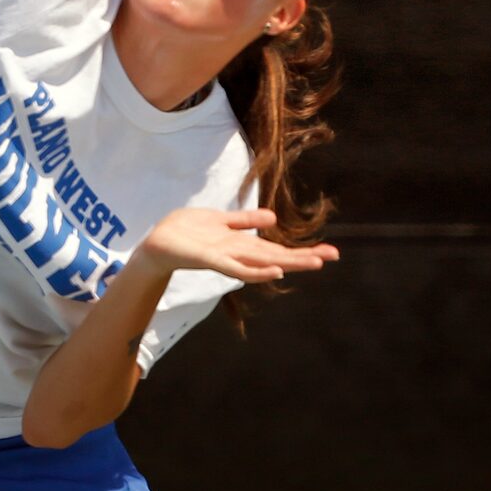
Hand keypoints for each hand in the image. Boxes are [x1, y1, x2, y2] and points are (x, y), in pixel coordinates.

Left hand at [138, 207, 339, 284]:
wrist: (157, 243)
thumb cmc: (187, 232)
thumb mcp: (219, 219)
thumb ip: (244, 220)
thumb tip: (273, 219)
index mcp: (242, 244)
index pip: (277, 248)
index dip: (302, 250)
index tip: (330, 252)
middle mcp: (239, 254)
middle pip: (277, 256)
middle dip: (304, 257)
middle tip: (334, 257)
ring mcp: (227, 258)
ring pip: (263, 261)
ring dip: (288, 262)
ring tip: (315, 263)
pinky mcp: (211, 259)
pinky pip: (237, 267)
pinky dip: (256, 271)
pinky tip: (275, 271)